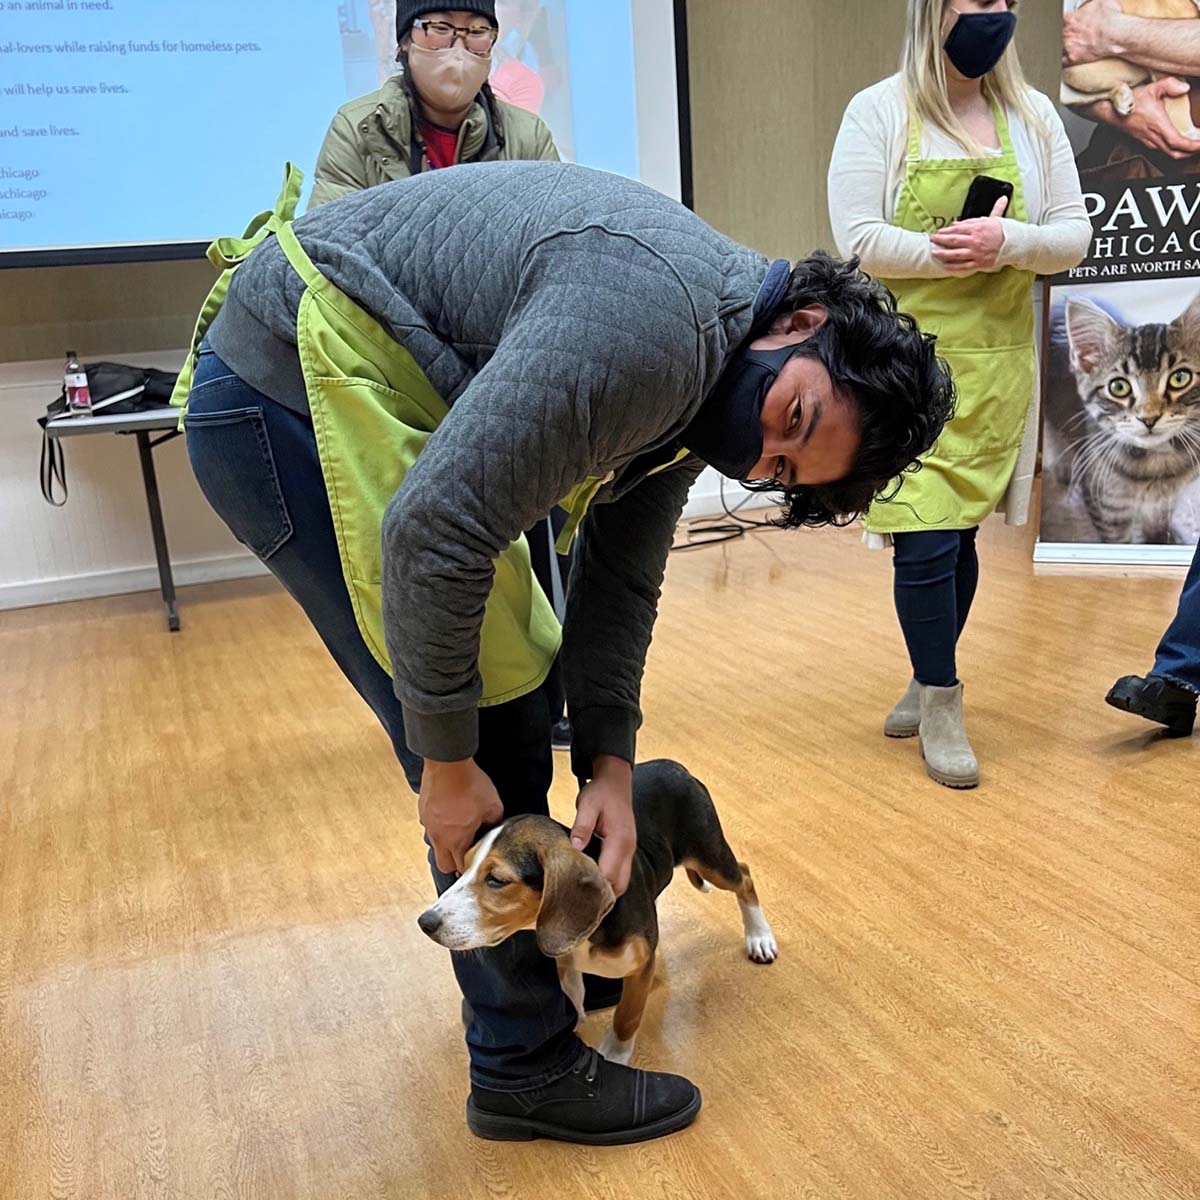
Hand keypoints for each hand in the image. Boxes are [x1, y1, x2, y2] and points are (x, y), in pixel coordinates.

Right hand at [419, 758, 502, 874]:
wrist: (447, 763)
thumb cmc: (470, 785)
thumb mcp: (493, 805)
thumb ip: (494, 823)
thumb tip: (494, 828)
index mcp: (457, 841)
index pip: (461, 868)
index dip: (470, 869)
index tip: (476, 866)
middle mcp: (439, 837)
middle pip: (443, 865)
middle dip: (454, 864)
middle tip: (465, 853)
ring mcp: (428, 824)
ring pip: (436, 845)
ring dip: (446, 843)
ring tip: (458, 830)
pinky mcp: (423, 811)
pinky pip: (430, 826)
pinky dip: (439, 825)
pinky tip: (450, 813)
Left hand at [570, 755, 635, 896]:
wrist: (616, 781)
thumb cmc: (601, 792)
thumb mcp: (587, 804)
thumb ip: (582, 826)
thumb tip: (575, 847)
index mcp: (620, 840)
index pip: (608, 875)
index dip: (593, 889)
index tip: (574, 897)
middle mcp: (628, 849)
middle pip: (618, 886)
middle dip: (601, 897)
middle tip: (577, 903)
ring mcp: (629, 850)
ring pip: (621, 883)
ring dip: (606, 891)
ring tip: (583, 897)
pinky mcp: (626, 850)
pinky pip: (621, 874)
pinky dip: (609, 882)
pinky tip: (592, 883)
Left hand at [930, 196, 1008, 272]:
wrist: (1017, 244)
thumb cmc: (1004, 230)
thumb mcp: (991, 219)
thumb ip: (972, 221)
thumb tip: (957, 223)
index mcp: (978, 228)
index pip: (957, 229)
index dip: (946, 231)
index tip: (939, 231)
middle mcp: (975, 241)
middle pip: (954, 240)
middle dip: (941, 240)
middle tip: (932, 240)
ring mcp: (977, 253)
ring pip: (956, 254)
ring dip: (944, 253)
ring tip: (935, 252)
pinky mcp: (979, 263)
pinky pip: (963, 266)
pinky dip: (953, 267)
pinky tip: (945, 266)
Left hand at [1062, 0, 1122, 65]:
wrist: (1115, 34)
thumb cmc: (1110, 18)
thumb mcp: (1102, 1)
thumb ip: (1092, 3)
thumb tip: (1094, 2)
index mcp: (1070, 19)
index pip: (1058, 20)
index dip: (1060, 23)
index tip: (1063, 24)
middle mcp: (1066, 33)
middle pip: (1055, 36)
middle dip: (1060, 36)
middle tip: (1065, 36)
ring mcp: (1067, 47)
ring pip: (1056, 49)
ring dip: (1058, 48)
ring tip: (1060, 48)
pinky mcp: (1072, 58)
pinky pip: (1061, 62)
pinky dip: (1061, 62)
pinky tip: (1062, 60)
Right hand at [1109, 77, 1199, 157]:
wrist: (1111, 111)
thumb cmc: (1130, 101)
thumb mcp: (1152, 88)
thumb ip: (1170, 84)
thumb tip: (1184, 87)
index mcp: (1157, 125)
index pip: (1177, 143)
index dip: (1192, 146)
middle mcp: (1152, 137)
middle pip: (1175, 153)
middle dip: (1191, 152)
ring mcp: (1148, 141)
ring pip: (1168, 153)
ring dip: (1182, 151)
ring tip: (1194, 144)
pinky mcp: (1144, 141)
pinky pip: (1162, 149)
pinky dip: (1173, 148)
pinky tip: (1179, 142)